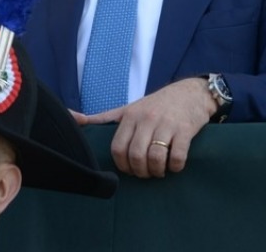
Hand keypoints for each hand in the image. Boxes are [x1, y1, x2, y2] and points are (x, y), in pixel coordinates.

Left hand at [77, 78, 213, 178]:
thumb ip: (104, 118)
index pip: (118, 147)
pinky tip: (174, 166)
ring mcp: (166, 124)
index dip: (122, 165)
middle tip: (145, 173)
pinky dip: (175, 167)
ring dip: (156, 171)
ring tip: (159, 171)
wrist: (191, 92)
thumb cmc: (156, 104)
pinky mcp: (185, 130)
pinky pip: (177, 156)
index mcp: (130, 116)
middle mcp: (146, 119)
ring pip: (155, 157)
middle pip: (135, 155)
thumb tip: (74, 119)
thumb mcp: (128, 108)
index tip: (129, 169)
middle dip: (139, 171)